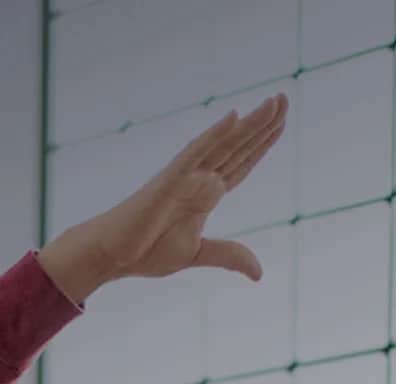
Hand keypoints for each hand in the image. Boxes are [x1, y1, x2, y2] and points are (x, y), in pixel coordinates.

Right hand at [37, 94, 287, 302]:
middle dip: (262, 124)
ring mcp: (185, 177)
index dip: (262, 144)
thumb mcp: (197, 254)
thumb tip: (259, 273)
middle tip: (284, 98)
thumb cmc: (145, 251)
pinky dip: (214, 135)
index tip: (281, 123)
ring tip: (273, 102)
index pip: (241, 164)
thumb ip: (228, 255)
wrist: (111, 255)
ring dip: (249, 123)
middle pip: (238, 147)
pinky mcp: (169, 180)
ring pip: (224, 144)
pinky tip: (233, 117)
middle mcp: (199, 179)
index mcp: (206, 195)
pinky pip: (195, 153)